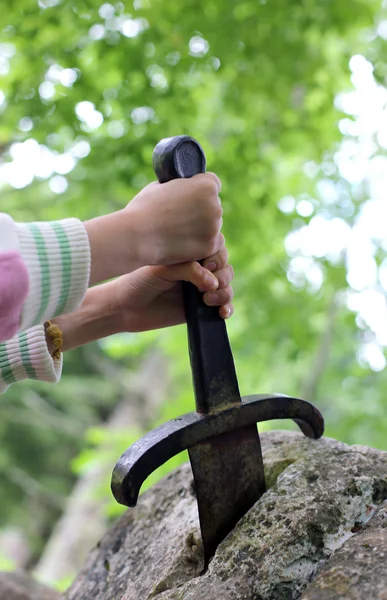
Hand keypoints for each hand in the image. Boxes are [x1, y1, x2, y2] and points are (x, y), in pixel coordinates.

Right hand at [84, 173, 222, 284]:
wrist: (137, 236)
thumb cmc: (144, 209)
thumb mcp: (162, 185)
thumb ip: (181, 186)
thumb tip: (185, 189)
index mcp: (206, 185)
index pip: (213, 183)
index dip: (200, 189)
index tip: (190, 197)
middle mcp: (215, 205)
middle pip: (214, 205)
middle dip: (202, 209)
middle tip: (181, 217)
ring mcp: (214, 227)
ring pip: (213, 224)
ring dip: (202, 226)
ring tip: (179, 231)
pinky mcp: (210, 246)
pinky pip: (213, 242)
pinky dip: (202, 242)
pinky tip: (185, 241)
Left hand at [112, 247, 233, 332]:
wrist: (125, 307)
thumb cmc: (138, 281)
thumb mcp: (162, 270)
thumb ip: (188, 270)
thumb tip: (213, 283)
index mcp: (188, 253)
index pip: (215, 247)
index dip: (216, 256)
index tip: (206, 264)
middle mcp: (198, 269)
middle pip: (225, 267)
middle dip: (222, 275)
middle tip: (207, 286)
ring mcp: (201, 289)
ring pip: (227, 286)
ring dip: (224, 292)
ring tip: (207, 300)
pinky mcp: (201, 309)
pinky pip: (224, 306)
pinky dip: (227, 308)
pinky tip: (222, 313)